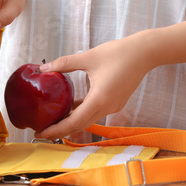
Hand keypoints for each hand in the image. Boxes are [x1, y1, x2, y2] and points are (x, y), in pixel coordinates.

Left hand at [34, 32, 154, 139]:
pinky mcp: (116, 102)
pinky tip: (70, 107)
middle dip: (60, 130)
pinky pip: (95, 112)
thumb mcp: (88, 57)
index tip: (41, 133)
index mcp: (99, 99)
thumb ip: (65, 63)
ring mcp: (113, 106)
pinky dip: (82, 113)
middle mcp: (107, 107)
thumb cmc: (118, 53)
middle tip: (41, 130)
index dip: (56, 130)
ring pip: (88, 119)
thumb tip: (43, 69)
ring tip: (53, 120)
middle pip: (80, 125)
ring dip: (71, 122)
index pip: (74, 122)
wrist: (144, 53)